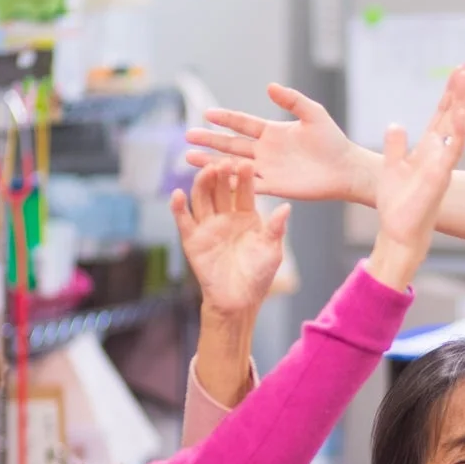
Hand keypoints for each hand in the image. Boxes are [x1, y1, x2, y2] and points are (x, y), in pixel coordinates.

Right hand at [171, 162, 290, 319]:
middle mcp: (225, 216)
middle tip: (225, 162)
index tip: (247, 165)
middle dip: (223, 176)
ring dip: (202, 184)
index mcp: (246, 216)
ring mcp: (208, 226)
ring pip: (202, 199)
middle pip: (221, 190)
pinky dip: (178, 207)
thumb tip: (287, 207)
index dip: (245, 180)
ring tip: (206, 171)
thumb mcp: (271, 250)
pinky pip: (184, 220)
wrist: (238, 301)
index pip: (245, 192)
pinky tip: (178, 194)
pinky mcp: (192, 239)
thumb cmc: (258, 276)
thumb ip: (276, 229)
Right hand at [185, 84, 376, 205]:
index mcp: (272, 131)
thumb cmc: (332, 140)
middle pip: (231, 144)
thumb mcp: (313, 114)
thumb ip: (292, 100)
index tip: (206, 113)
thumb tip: (269, 86)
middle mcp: (265, 150)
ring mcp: (267, 169)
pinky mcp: (274, 186)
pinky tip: (214, 179)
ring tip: (189, 157)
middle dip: (209, 140)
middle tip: (188, 137)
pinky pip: (247, 184)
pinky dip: (231, 181)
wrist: (345, 168)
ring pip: (234, 165)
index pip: (242, 123)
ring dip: (212, 161)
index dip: (225, 118)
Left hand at [371, 62, 464, 255]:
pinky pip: (449, 153)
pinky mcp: (438, 179)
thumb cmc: (398, 204)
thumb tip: (396, 124)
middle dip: (461, 89)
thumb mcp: (391, 167)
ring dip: (461, 103)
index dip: (451, 91)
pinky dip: (454, 134)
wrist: (400, 233)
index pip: (442, 113)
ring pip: (457, 129)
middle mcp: (439, 153)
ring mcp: (442, 165)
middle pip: (453, 115)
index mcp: (428, 148)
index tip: (459, 68)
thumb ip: (395, 146)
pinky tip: (458, 115)